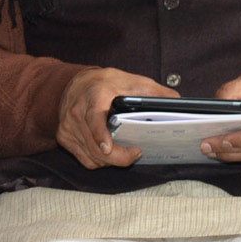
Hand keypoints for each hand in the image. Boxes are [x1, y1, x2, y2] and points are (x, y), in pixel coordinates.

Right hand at [56, 69, 179, 170]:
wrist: (75, 84)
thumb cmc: (104, 83)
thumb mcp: (131, 81)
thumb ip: (154, 92)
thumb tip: (176, 101)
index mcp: (94, 95)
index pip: (93, 117)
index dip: (100, 134)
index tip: (108, 148)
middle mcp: (77, 112)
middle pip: (95, 145)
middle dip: (119, 157)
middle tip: (136, 153)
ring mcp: (68, 126)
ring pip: (92, 156)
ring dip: (111, 160)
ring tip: (125, 151)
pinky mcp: (64, 137)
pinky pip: (86, 159)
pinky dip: (100, 160)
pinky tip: (109, 152)